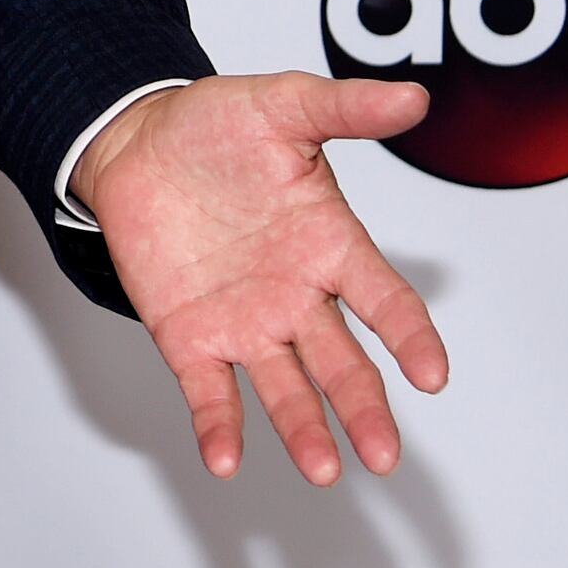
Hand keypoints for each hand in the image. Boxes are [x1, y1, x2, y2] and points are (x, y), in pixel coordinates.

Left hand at [74, 74, 448, 486]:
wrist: (135, 141)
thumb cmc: (216, 126)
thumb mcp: (283, 105)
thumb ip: (346, 109)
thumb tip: (414, 97)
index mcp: (330, 245)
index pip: (385, 299)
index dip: (411, 336)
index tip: (433, 373)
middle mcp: (297, 296)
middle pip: (342, 364)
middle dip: (365, 410)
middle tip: (384, 454)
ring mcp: (246, 322)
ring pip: (285, 387)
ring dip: (304, 429)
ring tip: (324, 470)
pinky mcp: (191, 336)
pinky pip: (210, 390)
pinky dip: (219, 425)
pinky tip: (225, 458)